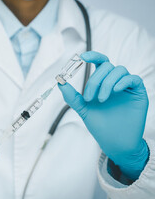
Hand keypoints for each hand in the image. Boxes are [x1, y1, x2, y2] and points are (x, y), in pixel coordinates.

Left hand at [58, 51, 148, 179]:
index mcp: (101, 82)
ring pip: (119, 70)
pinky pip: (133, 78)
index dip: (92, 56)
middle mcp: (114, 81)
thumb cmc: (99, 125)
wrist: (114, 142)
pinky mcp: (138, 93)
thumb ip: (72, 96)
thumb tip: (60, 81)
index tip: (81, 57)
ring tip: (100, 100)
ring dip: (107, 83)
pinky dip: (122, 82)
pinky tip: (115, 91)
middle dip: (95, 80)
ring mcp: (127, 87)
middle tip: (89, 97)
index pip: (99, 62)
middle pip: (106, 66)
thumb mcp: (82, 109)